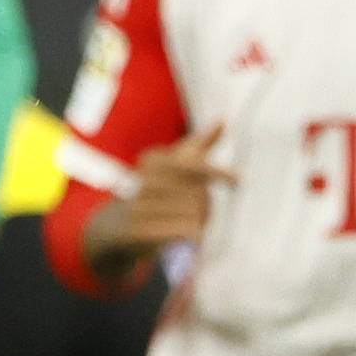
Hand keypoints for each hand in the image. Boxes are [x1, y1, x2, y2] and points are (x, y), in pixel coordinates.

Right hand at [87, 123, 232, 267]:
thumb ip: (199, 144)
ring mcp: (139, 206)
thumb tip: (223, 118)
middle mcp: (144, 180)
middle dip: (203, 205)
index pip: (195, 165)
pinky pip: (183, 232)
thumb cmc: (155, 192)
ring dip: (197, 222)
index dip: (220, 173)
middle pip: (198, 194)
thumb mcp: (175, 165)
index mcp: (154, 160)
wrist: (117, 227)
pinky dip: (192, 235)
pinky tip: (188, 237)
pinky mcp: (138, 231)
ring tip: (181, 223)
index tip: (239, 182)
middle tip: (195, 212)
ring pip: (193, 214)